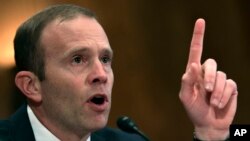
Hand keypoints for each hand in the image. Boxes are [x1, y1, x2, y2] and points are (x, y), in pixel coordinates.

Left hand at [179, 18, 237, 139]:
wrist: (208, 124)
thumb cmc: (194, 110)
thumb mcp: (185, 97)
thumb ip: (187, 81)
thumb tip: (193, 64)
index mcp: (194, 74)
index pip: (196, 51)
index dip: (198, 36)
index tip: (200, 21)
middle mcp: (206, 74)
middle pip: (211, 63)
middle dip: (209, 77)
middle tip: (207, 90)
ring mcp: (219, 80)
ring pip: (221, 76)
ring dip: (216, 92)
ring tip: (211, 103)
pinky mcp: (229, 87)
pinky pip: (229, 85)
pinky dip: (223, 97)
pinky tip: (219, 104)